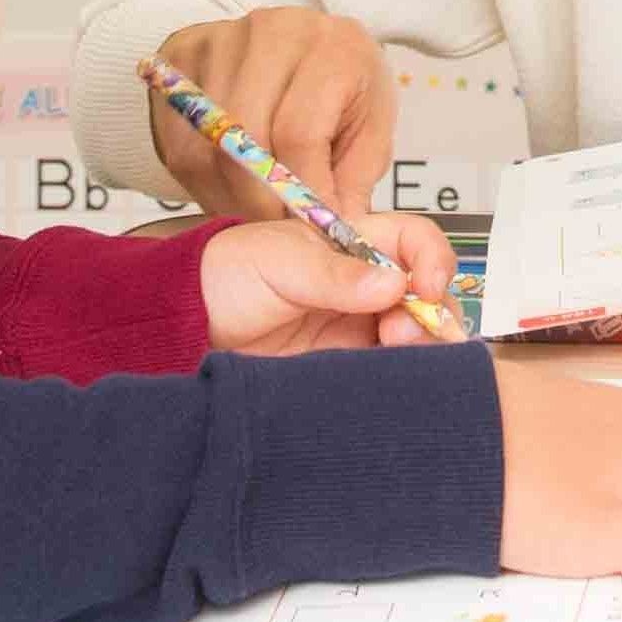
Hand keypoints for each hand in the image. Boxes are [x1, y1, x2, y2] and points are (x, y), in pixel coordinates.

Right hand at [151, 7, 395, 220]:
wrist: (308, 48)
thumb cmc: (345, 93)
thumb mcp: (370, 132)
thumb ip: (353, 181)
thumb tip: (333, 230)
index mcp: (333, 47)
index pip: (299, 132)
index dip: (298, 193)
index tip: (306, 233)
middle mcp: (274, 31)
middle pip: (244, 136)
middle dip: (257, 201)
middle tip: (271, 234)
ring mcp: (222, 40)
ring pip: (204, 144)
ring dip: (224, 194)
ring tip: (250, 212)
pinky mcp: (183, 57)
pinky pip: (175, 137)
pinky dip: (196, 176)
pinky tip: (225, 186)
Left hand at [198, 211, 462, 356]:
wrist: (188, 327)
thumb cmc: (228, 276)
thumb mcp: (277, 262)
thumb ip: (332, 274)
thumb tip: (393, 284)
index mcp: (356, 244)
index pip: (414, 240)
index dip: (432, 259)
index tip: (427, 288)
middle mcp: (367, 286)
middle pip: (428, 293)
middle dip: (433, 312)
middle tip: (400, 334)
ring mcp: (359, 328)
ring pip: (417, 334)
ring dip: (423, 346)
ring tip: (395, 355)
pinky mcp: (347, 367)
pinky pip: (390, 370)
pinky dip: (404, 376)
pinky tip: (395, 381)